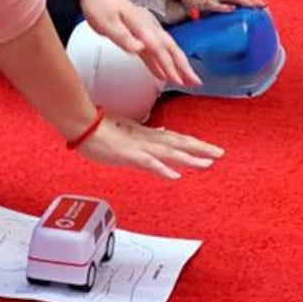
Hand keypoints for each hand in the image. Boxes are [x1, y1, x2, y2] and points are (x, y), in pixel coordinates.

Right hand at [76, 113, 222, 178]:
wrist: (82, 126)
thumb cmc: (100, 129)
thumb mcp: (127, 131)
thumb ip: (145, 134)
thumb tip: (162, 132)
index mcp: (147, 135)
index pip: (176, 139)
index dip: (195, 144)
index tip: (211, 149)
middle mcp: (148, 140)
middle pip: (179, 144)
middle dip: (201, 149)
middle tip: (220, 154)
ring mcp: (139, 147)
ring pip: (169, 153)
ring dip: (189, 158)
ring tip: (207, 164)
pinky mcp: (129, 155)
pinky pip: (149, 163)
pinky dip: (163, 169)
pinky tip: (175, 176)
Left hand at [79, 0, 198, 89]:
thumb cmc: (99, 5)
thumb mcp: (106, 22)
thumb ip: (123, 37)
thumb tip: (140, 49)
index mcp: (141, 25)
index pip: (158, 48)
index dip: (168, 65)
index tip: (177, 80)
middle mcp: (148, 28)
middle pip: (170, 48)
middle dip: (183, 66)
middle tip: (195, 82)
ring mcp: (146, 31)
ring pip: (166, 50)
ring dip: (178, 65)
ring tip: (188, 80)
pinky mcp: (140, 35)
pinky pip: (154, 51)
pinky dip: (161, 63)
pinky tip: (165, 75)